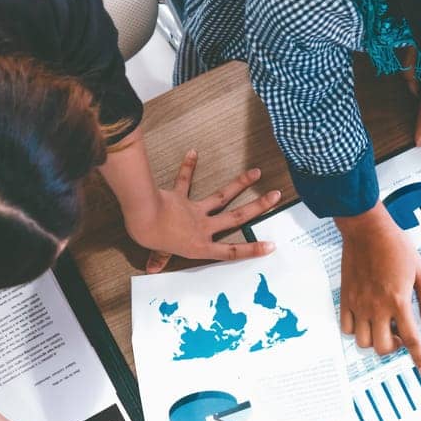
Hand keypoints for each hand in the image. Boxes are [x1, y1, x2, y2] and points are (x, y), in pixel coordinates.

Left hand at [125, 152, 279, 272]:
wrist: (144, 217)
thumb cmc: (152, 238)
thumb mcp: (159, 252)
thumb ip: (160, 258)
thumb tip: (153, 267)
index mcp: (200, 246)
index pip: (230, 251)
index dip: (251, 249)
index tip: (271, 245)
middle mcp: (203, 227)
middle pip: (237, 217)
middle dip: (258, 207)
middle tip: (275, 195)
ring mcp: (194, 210)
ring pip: (222, 196)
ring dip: (240, 183)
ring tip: (255, 172)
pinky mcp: (180, 196)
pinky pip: (185, 181)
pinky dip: (188, 167)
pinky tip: (194, 153)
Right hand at [336, 204, 420, 373]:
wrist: (366, 229)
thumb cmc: (395, 246)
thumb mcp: (420, 271)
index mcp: (398, 300)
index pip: (411, 338)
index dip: (418, 358)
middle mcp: (377, 307)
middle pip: (383, 347)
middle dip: (394, 347)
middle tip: (399, 333)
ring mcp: (359, 304)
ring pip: (363, 342)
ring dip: (375, 340)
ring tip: (382, 326)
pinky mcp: (345, 299)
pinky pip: (347, 328)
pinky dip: (357, 330)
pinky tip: (366, 319)